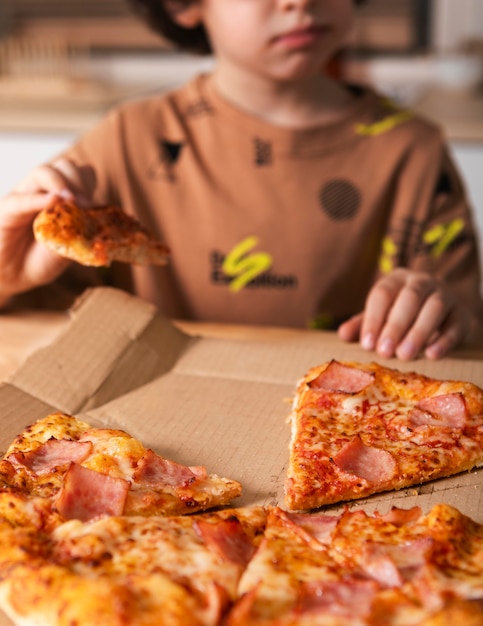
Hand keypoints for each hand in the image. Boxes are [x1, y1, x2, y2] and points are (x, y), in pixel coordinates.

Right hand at [0, 158, 94, 305]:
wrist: (14, 276)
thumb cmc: (41, 260)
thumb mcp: (69, 249)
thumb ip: (81, 235)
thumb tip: (99, 224)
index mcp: (62, 197)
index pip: (80, 173)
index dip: (89, 184)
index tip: (94, 206)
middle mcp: (43, 191)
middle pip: (65, 166)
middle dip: (79, 182)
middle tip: (85, 206)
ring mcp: (24, 197)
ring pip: (42, 172)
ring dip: (61, 184)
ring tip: (71, 202)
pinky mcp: (6, 210)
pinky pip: (21, 199)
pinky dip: (38, 199)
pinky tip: (51, 202)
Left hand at [337, 268, 471, 359]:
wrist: (441, 314)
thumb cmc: (401, 314)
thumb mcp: (379, 316)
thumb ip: (362, 324)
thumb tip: (343, 335)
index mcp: (397, 279)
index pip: (383, 293)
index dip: (374, 319)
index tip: (367, 344)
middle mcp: (422, 282)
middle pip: (410, 298)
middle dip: (395, 325)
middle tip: (384, 352)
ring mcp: (445, 295)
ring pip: (435, 307)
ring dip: (419, 332)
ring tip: (405, 355)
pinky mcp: (462, 313)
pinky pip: (456, 324)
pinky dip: (445, 340)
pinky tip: (432, 355)